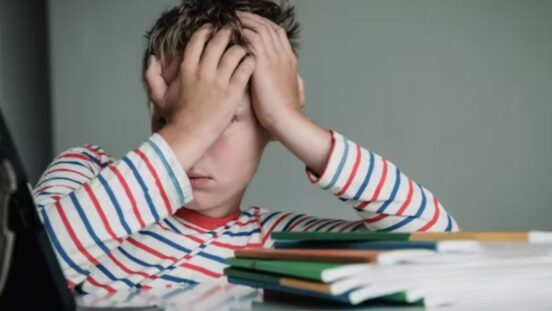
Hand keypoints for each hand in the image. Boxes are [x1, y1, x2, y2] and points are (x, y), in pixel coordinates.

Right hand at [144, 24, 255, 169]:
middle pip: (218, 43)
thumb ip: (152, 76)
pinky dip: (250, 62)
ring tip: (244, 47)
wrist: (191, 135)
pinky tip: (251, 60)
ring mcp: (220, 82)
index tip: (212, 29)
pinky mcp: (233, 93)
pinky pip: (245, 70)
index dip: (206, 31)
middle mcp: (204, 72)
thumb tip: (152, 58)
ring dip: (240, 47)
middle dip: (226, 33)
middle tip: (232, 31)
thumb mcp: (159, 96)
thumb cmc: (176, 118)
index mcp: (187, 70)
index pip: (197, 41)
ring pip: (234, 54)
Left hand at [237, 10, 304, 135]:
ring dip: (245, 23)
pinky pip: (252, 40)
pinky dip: (242, 34)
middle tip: (238, 16)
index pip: (277, 33)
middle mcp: (283, 55)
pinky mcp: (264, 64)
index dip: (264, 25)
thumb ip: (287, 81)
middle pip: (269, 27)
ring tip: (231, 20)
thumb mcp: (290, 92)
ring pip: (260, 30)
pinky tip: (232, 34)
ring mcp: (275, 58)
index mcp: (289, 61)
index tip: (251, 22)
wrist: (287, 120)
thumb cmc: (285, 112)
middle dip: (253, 19)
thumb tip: (290, 81)